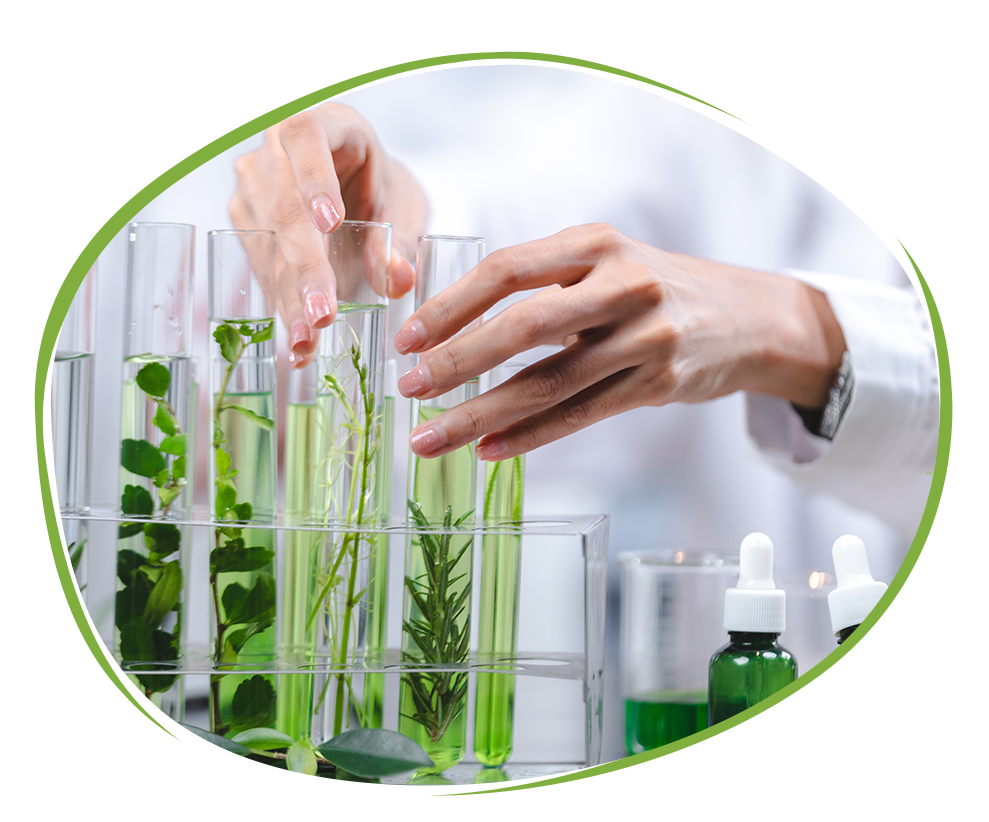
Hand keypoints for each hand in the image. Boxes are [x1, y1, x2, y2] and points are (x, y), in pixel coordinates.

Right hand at [230, 102, 428, 366]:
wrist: (357, 189)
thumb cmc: (382, 187)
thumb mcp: (404, 207)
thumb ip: (401, 239)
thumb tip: (400, 280)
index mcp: (325, 122)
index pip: (305, 136)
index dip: (313, 178)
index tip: (330, 222)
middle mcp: (276, 149)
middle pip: (283, 207)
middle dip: (303, 268)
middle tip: (321, 317)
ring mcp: (254, 184)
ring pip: (267, 244)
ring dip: (288, 297)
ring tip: (308, 342)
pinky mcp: (245, 220)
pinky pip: (261, 265)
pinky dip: (282, 303)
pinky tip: (299, 342)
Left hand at [393, 224, 845, 459]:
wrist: (748, 316)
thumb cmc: (656, 286)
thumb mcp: (605, 260)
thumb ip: (544, 280)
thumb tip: (453, 323)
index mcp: (595, 243)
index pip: (507, 269)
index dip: (451, 305)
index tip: (407, 338)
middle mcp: (623, 284)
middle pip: (525, 326)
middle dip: (459, 360)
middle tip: (409, 389)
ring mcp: (644, 337)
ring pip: (549, 382)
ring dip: (482, 413)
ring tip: (431, 438)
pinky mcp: (658, 383)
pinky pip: (580, 415)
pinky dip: (529, 435)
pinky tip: (488, 449)